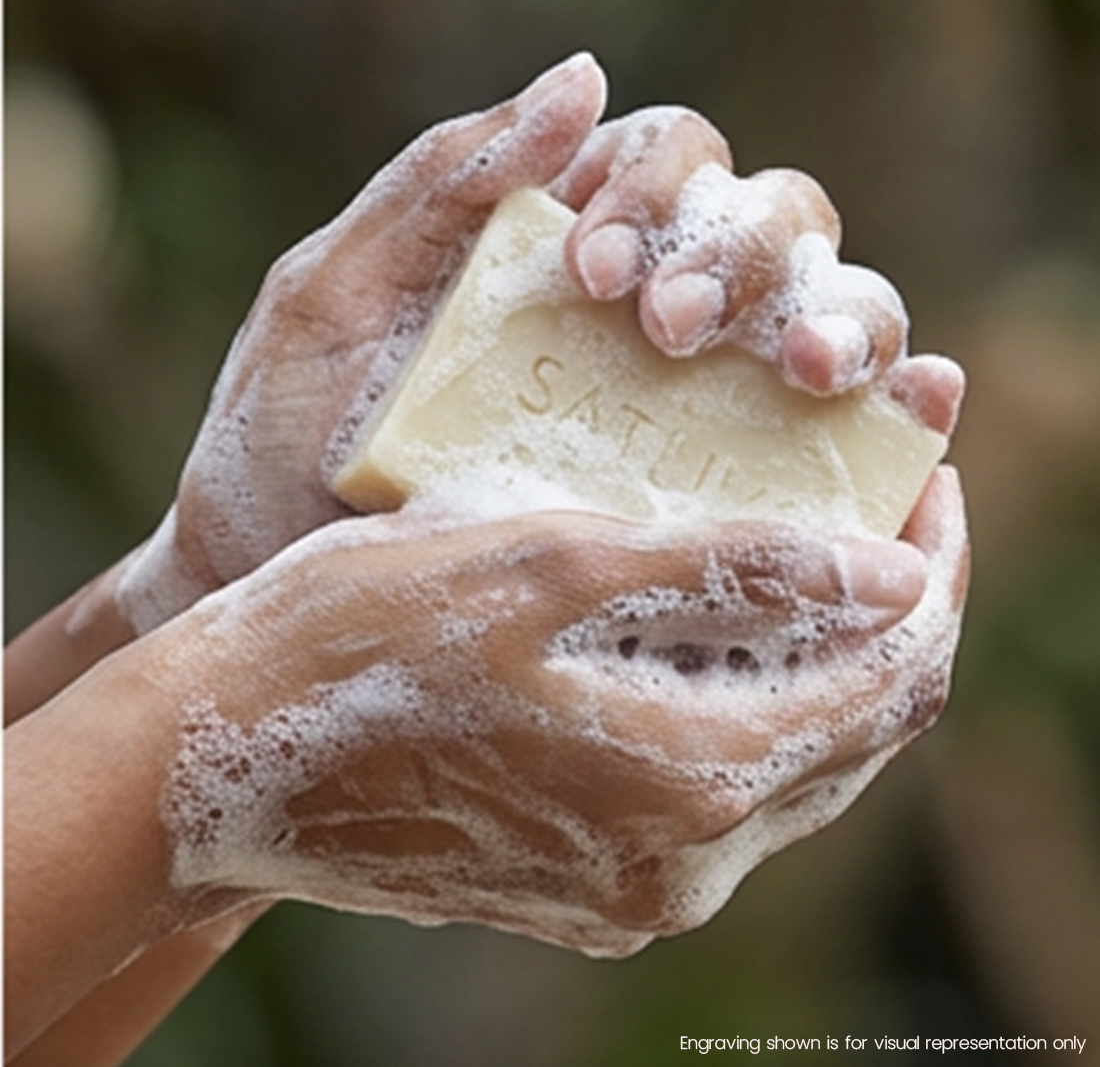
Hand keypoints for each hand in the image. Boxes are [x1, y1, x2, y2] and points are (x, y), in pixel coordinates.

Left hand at [113, 54, 962, 635]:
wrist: (278, 592)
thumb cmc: (286, 442)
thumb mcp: (335, 293)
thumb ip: (440, 182)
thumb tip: (581, 77)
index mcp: (571, 248)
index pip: (673, 166)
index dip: (662, 190)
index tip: (595, 270)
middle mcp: (649, 317)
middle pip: (767, 227)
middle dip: (737, 261)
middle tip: (665, 334)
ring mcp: (695, 405)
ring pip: (824, 308)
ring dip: (834, 316)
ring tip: (795, 372)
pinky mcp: (723, 495)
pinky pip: (842, 434)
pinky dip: (896, 399)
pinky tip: (913, 401)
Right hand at [150, 467, 966, 956]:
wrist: (222, 759)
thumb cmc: (361, 638)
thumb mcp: (545, 569)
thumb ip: (729, 575)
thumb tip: (888, 578)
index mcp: (687, 775)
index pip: (891, 678)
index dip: (932, 574)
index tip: (928, 489)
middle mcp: (681, 859)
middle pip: (854, 730)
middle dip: (886, 618)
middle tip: (874, 512)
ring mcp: (633, 884)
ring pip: (792, 765)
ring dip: (819, 661)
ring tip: (798, 558)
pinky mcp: (588, 882)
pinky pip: (718, 795)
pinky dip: (748, 707)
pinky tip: (713, 634)